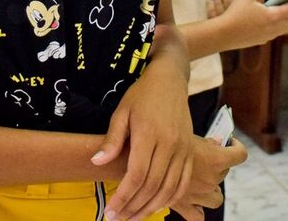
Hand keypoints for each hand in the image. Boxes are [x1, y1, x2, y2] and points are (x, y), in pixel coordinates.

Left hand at [94, 59, 192, 220]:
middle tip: (118, 218)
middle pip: (152, 186)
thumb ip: (112, 140)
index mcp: (149, 134)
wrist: (170, 80)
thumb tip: (96, 162)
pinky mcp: (191, 151)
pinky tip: (156, 206)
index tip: (110, 211)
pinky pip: (183, 182)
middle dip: (133, 207)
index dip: (123, 197)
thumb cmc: (141, 95)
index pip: (136, 175)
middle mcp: (170, 144)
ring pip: (169, 188)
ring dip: (151, 208)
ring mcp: (184, 148)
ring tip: (133, 217)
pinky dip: (171, 198)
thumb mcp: (121, 112)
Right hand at [167, 137, 246, 219]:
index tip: (231, 144)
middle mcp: (211, 179)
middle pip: (224, 174)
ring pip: (217, 198)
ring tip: (200, 181)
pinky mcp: (185, 207)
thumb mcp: (186, 135)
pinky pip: (198, 216)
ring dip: (212, 190)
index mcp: (214, 159)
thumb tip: (216, 142)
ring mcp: (200, 195)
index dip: (237, 148)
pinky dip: (198, 211)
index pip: (240, 155)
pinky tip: (193, 203)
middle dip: (216, 166)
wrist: (139, 160)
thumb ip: (205, 142)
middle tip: (203, 157)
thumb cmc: (163, 142)